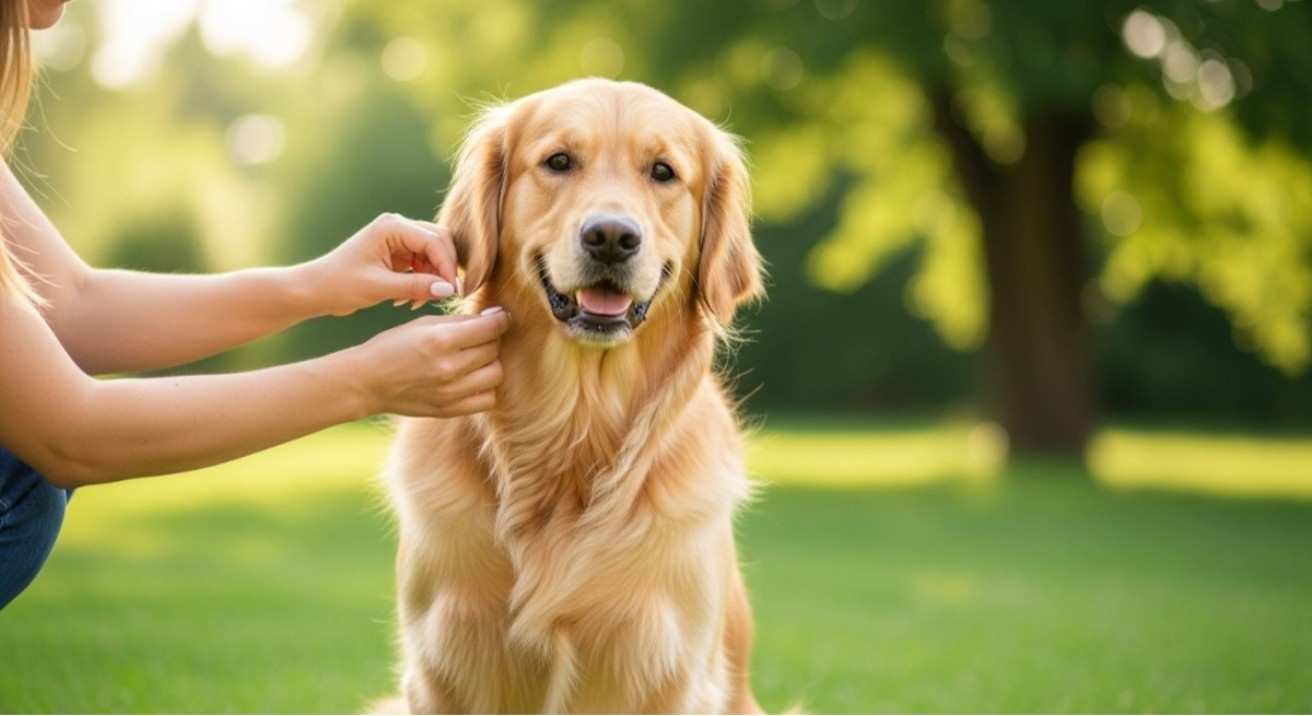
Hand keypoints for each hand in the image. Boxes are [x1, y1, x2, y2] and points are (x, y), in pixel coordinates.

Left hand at [304, 213, 459, 316]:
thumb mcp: (380, 287)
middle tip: (445, 296)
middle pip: (439, 242)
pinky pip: (423, 264)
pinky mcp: (398, 253)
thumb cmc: (340, 285)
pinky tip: (409, 299)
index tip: (452, 292)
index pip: (433, 241)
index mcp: (391, 227)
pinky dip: (423, 282)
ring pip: (434, 254)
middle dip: (444, 270)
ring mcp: (398, 239)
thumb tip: (448, 290)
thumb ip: (416, 286)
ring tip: (418, 301)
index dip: (446, 266)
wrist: (316, 290)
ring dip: (433, 278)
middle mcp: (398, 227)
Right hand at [350, 308, 510, 417]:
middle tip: (481, 336)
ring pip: (496, 374)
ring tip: (477, 358)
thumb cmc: (393, 346)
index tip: (500, 317)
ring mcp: (451, 393)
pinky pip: (487, 399)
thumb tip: (494, 317)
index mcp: (440, 340)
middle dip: (492, 339)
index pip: (491, 328)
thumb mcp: (423, 324)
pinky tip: (473, 378)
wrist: (367, 382)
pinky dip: (486, 388)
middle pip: (494, 350)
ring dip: (491, 363)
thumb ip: (459, 321)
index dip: (501, 319)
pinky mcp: (450, 410)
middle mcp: (448, 368)